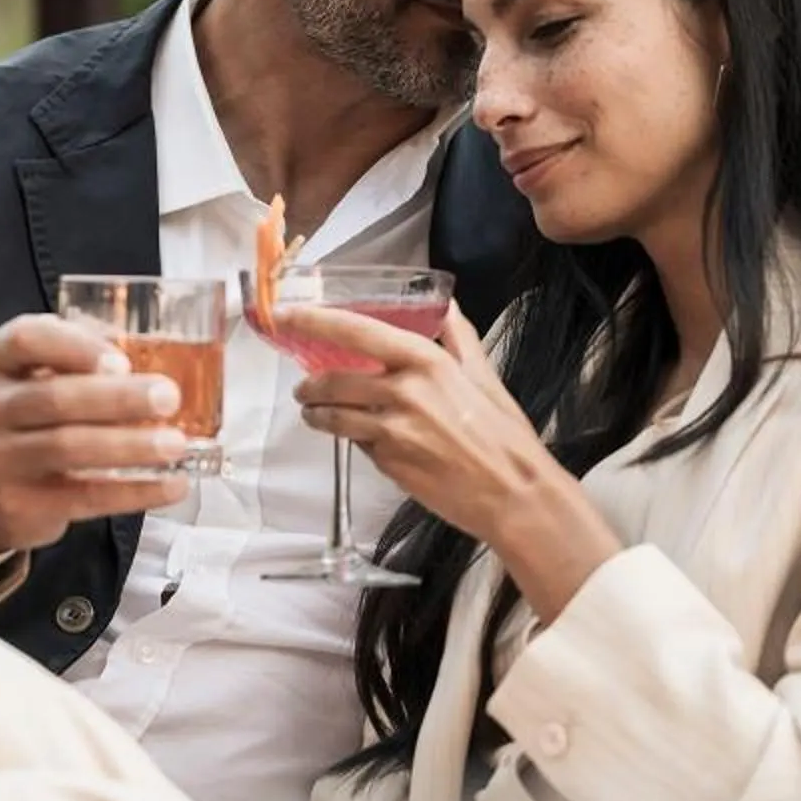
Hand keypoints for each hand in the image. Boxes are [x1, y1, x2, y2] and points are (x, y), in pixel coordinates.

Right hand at [0, 315, 189, 554]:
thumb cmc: (24, 419)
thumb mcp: (30, 376)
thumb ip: (75, 357)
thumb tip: (150, 351)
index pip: (26, 340)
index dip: (76, 347)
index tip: (122, 361)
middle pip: (53, 398)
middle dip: (117, 398)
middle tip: (168, 397)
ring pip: (66, 448)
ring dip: (128, 445)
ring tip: (175, 443)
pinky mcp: (20, 506)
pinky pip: (84, 497)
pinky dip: (134, 491)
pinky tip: (171, 483)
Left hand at [286, 302, 621, 620]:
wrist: (513, 494)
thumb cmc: (504, 436)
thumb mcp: (484, 376)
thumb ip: (458, 337)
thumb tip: (446, 306)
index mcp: (426, 361)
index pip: (356, 332)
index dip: (315, 321)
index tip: (287, 315)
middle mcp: (403, 391)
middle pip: (333, 380)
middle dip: (310, 385)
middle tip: (304, 386)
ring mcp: (391, 430)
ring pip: (333, 416)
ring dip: (316, 414)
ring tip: (313, 412)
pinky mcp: (386, 463)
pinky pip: (357, 444)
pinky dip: (353, 439)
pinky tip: (363, 439)